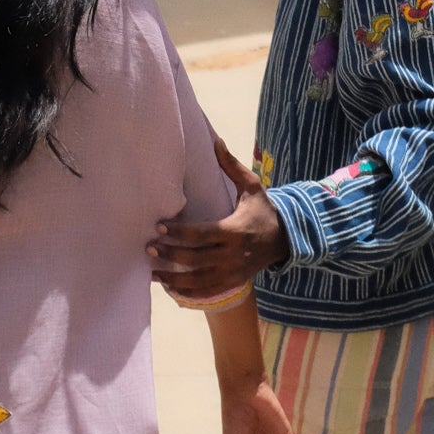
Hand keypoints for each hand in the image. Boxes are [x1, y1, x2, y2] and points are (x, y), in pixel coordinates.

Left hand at [149, 139, 288, 298]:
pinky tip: (171, 288)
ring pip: (198, 280)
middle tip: (149, 248)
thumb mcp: (252, 186)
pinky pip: (207, 292)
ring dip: (173, 278)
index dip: (179, 232)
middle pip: (196, 258)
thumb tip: (215, 140)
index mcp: (235, 230)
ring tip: (152, 273)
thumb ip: (231, 166)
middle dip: (170, 254)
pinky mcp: (233, 283)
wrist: (285, 240)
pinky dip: (188, 292)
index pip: (202, 234)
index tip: (159, 227)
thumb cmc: (263, 210)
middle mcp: (233, 254)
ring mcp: (233, 272)